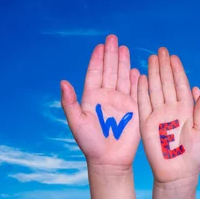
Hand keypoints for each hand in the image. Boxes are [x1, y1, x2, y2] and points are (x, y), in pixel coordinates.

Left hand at [60, 34, 140, 167]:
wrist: (109, 160)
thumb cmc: (90, 144)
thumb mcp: (77, 122)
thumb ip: (70, 103)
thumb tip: (63, 82)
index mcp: (91, 97)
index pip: (95, 73)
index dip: (97, 59)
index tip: (100, 46)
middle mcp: (106, 96)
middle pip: (109, 71)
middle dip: (111, 54)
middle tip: (113, 38)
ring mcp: (121, 102)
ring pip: (122, 77)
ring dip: (123, 63)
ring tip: (124, 48)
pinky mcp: (134, 109)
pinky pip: (135, 91)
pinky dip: (136, 79)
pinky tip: (136, 69)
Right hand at [138, 48, 199, 183]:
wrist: (179, 174)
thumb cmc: (195, 156)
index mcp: (187, 110)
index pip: (181, 86)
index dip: (177, 71)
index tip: (174, 57)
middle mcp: (172, 109)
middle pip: (167, 83)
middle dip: (164, 67)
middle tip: (161, 50)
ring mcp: (158, 116)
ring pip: (155, 90)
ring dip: (153, 74)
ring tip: (151, 58)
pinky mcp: (146, 124)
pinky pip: (143, 104)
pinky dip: (141, 91)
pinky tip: (140, 77)